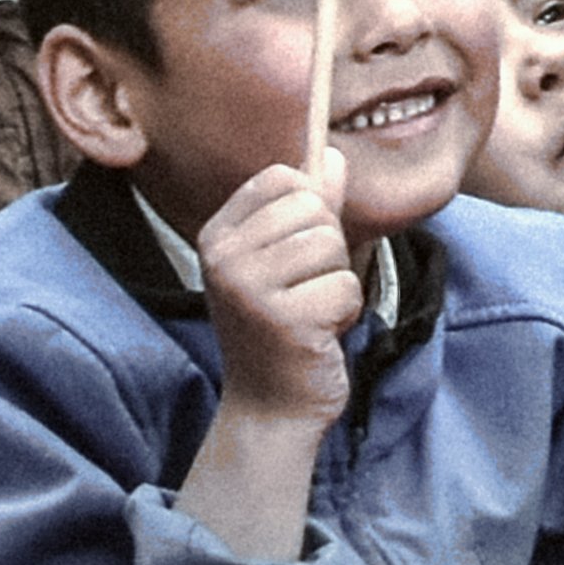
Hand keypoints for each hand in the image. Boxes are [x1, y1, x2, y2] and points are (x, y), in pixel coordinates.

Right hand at [202, 150, 361, 428]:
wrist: (271, 408)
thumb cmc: (284, 328)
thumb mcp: (291, 261)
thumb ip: (313, 208)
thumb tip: (336, 156)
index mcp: (218, 234)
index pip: (284, 177)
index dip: (311, 210)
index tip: (296, 254)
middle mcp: (223, 256)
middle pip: (314, 208)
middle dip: (328, 251)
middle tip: (304, 291)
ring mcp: (248, 288)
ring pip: (332, 245)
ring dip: (337, 282)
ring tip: (310, 312)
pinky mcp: (282, 319)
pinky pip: (345, 286)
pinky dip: (344, 312)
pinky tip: (317, 334)